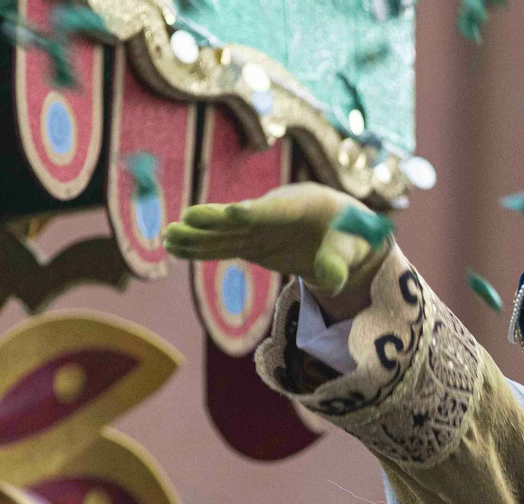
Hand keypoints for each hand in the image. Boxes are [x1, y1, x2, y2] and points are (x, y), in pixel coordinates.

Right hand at [163, 183, 389, 318]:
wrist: (343, 235)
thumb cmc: (352, 236)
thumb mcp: (355, 246)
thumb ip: (341, 261)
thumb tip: (330, 279)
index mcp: (305, 203)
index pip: (278, 209)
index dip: (257, 212)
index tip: (235, 213)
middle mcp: (275, 212)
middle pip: (243, 217)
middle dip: (217, 219)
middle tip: (189, 218)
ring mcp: (260, 228)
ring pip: (226, 233)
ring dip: (199, 236)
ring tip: (168, 238)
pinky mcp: (252, 243)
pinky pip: (223, 246)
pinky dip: (201, 248)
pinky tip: (174, 247)